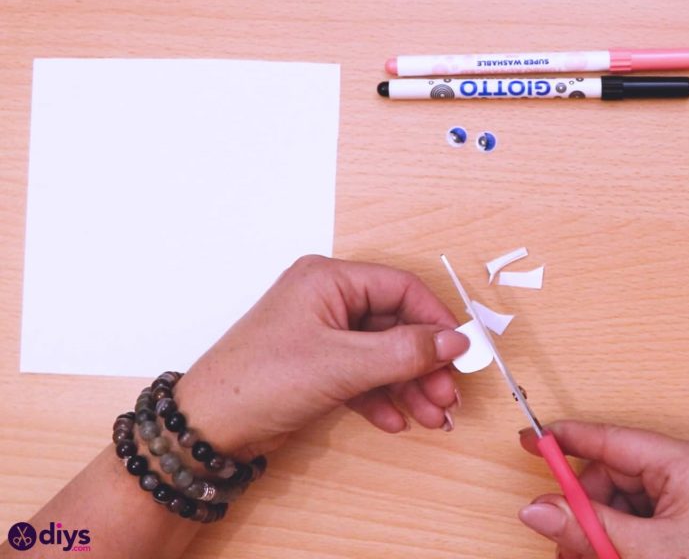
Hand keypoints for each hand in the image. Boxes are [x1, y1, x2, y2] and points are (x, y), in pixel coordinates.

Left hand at [172, 255, 469, 458]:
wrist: (208, 428)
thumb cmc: (260, 381)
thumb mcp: (342, 365)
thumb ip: (404, 352)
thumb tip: (453, 341)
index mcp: (328, 280)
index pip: (400, 288)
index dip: (435, 320)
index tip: (460, 351)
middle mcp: (327, 300)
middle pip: (395, 324)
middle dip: (424, 363)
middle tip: (447, 394)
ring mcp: (322, 334)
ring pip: (382, 354)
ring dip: (409, 385)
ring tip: (431, 415)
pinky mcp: (317, 365)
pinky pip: (363, 375)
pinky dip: (382, 397)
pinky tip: (396, 420)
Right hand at [518, 421, 688, 558]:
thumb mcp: (647, 552)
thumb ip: (588, 526)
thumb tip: (540, 508)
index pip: (613, 439)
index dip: (567, 439)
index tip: (531, 440)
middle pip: (614, 476)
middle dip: (585, 509)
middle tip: (564, 541)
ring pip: (624, 504)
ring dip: (600, 532)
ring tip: (589, 556)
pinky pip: (642, 522)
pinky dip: (620, 542)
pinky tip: (610, 558)